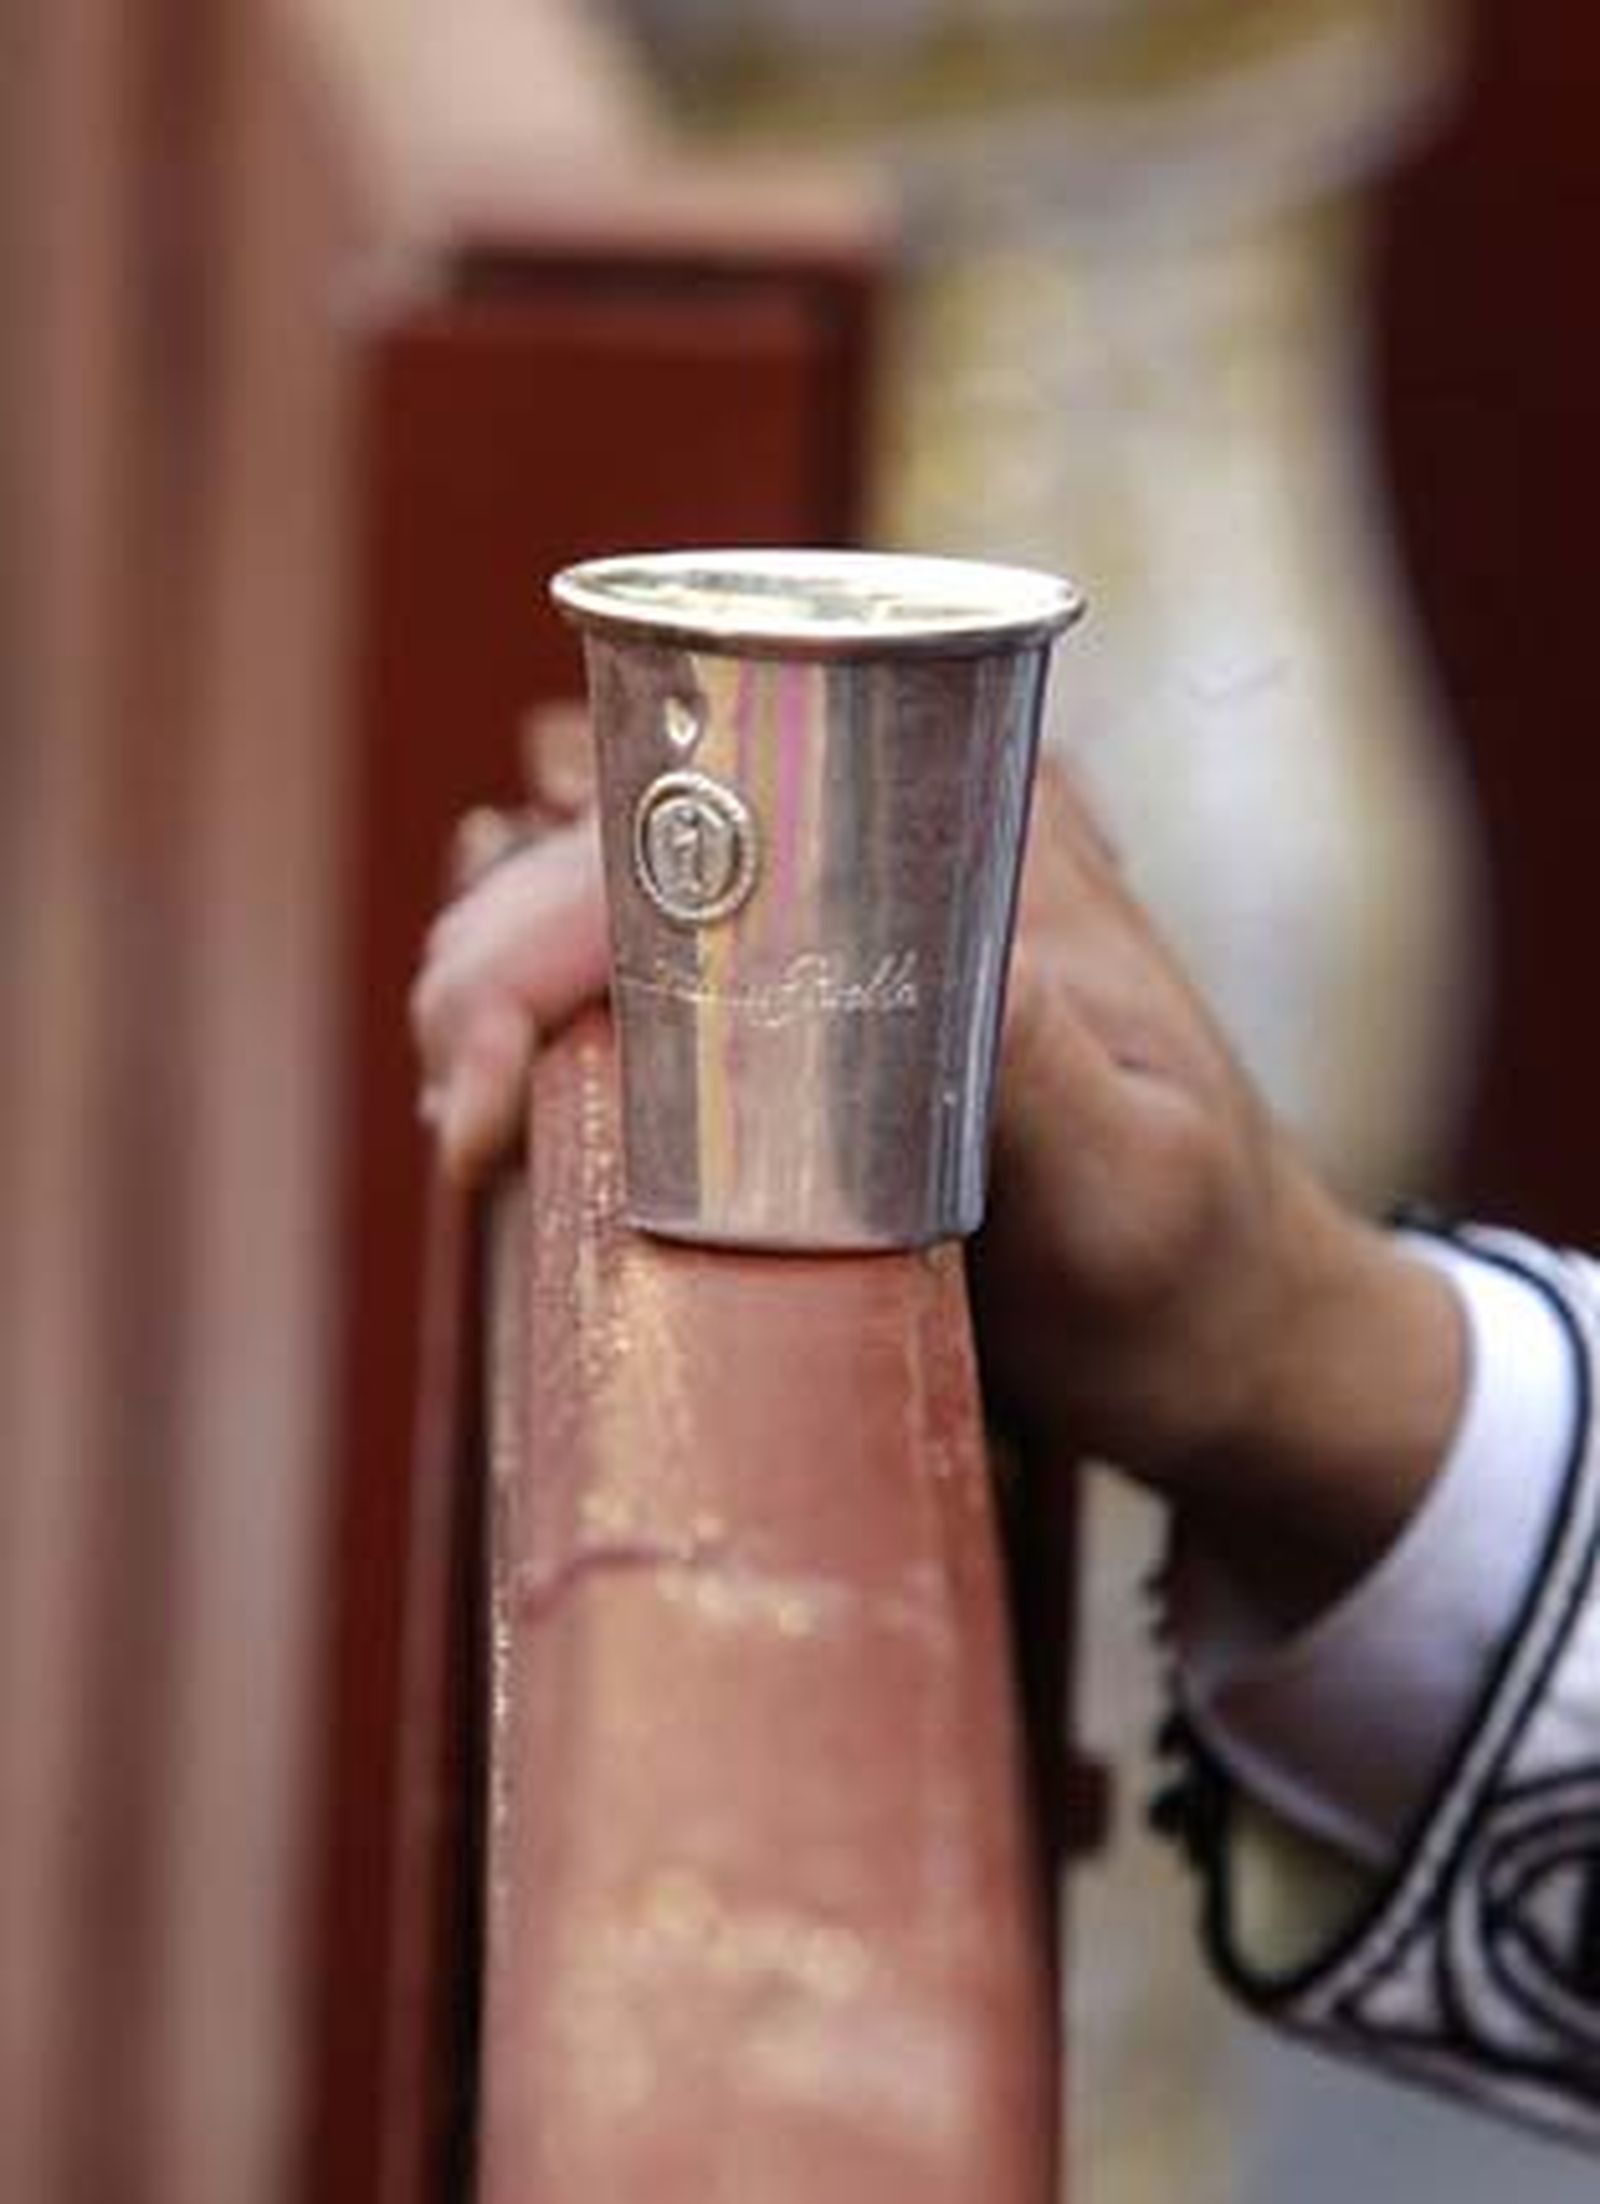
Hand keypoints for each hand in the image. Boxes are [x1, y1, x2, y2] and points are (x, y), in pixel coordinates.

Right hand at [411, 767, 1464, 1604]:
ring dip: (513, 975)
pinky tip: (518, 1073)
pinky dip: (570, 1002)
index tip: (490, 1085)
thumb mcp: (1138, 1194)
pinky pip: (666, 946)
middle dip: (502, 955)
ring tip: (473, 1114)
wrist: (1240, 1332)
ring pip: (627, 878)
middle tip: (462, 1124)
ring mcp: (869, 896)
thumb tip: (875, 934)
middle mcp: (917, 829)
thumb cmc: (1198, 1282)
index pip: (712, 814)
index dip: (558, 923)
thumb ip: (1036, 1070)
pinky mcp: (843, 980)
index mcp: (985, 841)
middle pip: (639, 830)